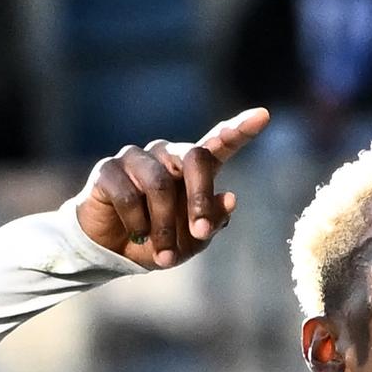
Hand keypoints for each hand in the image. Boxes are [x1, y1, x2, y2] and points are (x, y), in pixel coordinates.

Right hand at [76, 107, 270, 269]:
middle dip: (200, 199)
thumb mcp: (194, 240)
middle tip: (201, 232)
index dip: (240, 129)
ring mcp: (136, 158)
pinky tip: (136, 234)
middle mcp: (167, 155)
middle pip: (194, 158)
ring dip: (164, 226)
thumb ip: (213, 220)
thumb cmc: (161, 241)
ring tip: (164, 255)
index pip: (219, 143)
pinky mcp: (108, 169)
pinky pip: (129, 196)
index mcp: (193, 168)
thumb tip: (231, 198)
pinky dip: (137, 224)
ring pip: (160, 185)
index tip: (263, 116)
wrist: (115, 253)